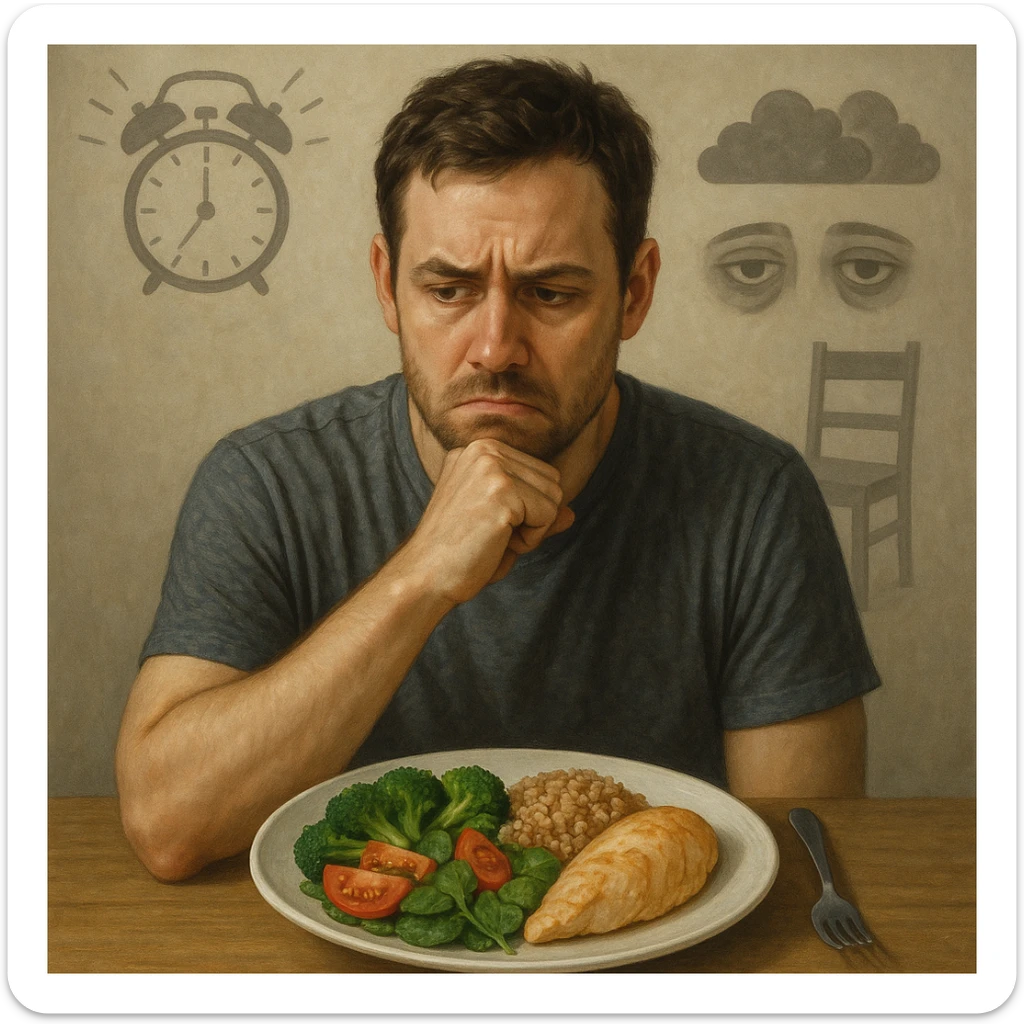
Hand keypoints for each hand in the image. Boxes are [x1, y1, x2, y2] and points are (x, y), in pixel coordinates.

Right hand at [398, 438, 574, 605]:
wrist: (425, 576)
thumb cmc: (459, 555)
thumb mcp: (503, 527)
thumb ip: (537, 513)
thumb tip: (571, 513)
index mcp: (477, 450)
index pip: (538, 472)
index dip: (526, 510)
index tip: (488, 525)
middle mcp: (483, 448)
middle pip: (552, 480)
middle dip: (534, 517)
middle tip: (492, 535)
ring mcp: (491, 466)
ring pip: (555, 496)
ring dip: (533, 528)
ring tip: (492, 538)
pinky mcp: (501, 489)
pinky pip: (549, 515)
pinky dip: (531, 539)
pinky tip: (496, 542)